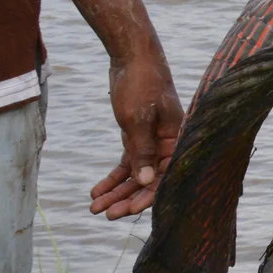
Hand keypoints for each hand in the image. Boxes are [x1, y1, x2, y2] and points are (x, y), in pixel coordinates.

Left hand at [89, 41, 180, 218]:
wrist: (133, 58)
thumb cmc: (142, 85)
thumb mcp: (138, 119)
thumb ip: (143, 151)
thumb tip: (146, 181)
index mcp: (177, 138)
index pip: (166, 175)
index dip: (148, 195)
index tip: (128, 211)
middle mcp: (167, 143)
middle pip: (150, 179)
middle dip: (128, 198)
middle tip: (106, 214)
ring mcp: (152, 141)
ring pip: (136, 174)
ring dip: (117, 191)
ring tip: (95, 208)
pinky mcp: (139, 137)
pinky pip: (127, 163)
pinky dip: (113, 177)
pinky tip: (97, 191)